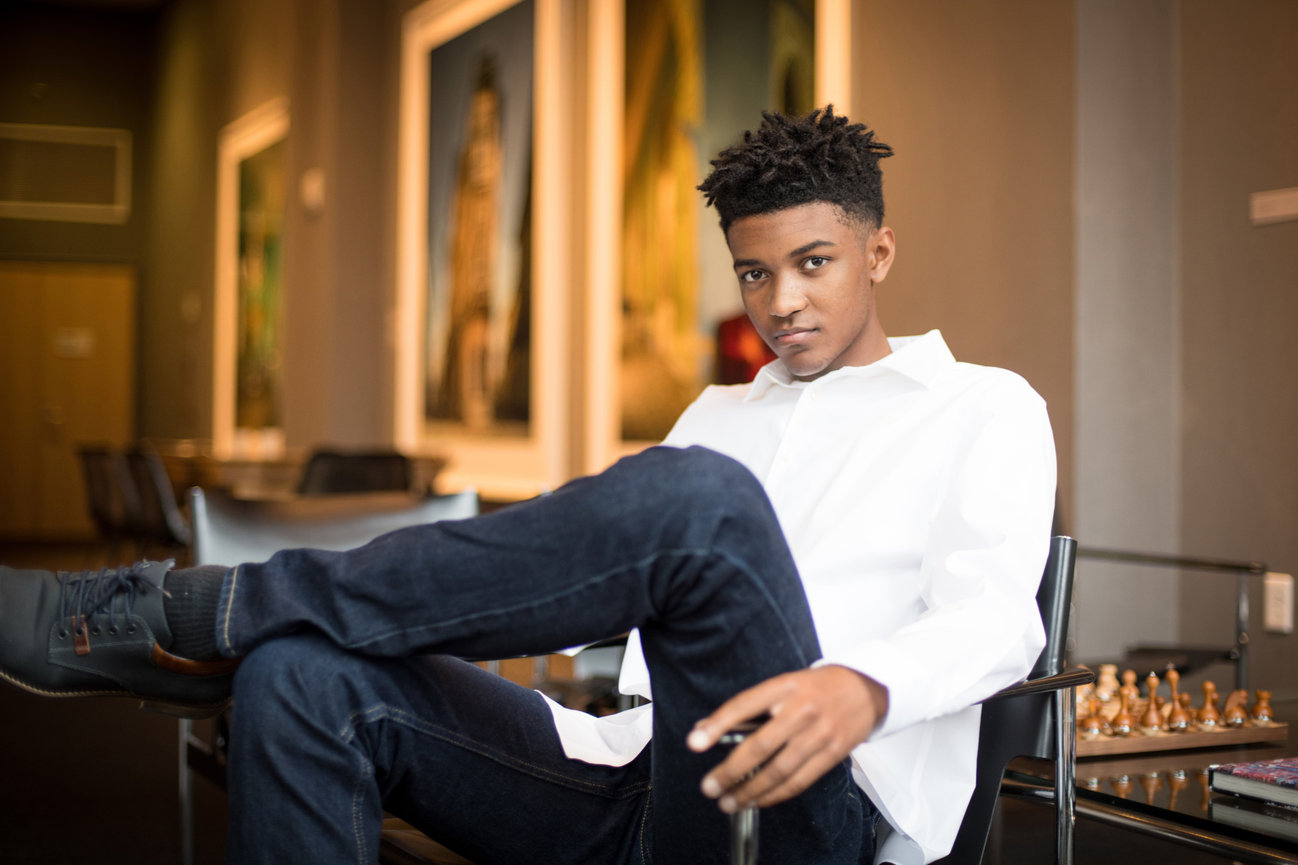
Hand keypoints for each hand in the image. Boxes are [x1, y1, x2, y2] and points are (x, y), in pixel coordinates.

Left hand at [686, 665, 886, 812]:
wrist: (866, 688)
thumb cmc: (817, 687)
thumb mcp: (783, 685)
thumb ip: (750, 707)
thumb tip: (707, 728)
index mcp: (784, 686)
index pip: (744, 705)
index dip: (717, 725)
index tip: (695, 742)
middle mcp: (802, 709)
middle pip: (760, 745)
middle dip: (730, 770)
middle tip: (709, 786)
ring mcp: (820, 732)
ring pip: (779, 769)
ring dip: (751, 790)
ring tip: (729, 801)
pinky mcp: (833, 752)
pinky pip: (800, 780)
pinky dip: (776, 794)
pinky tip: (758, 800)